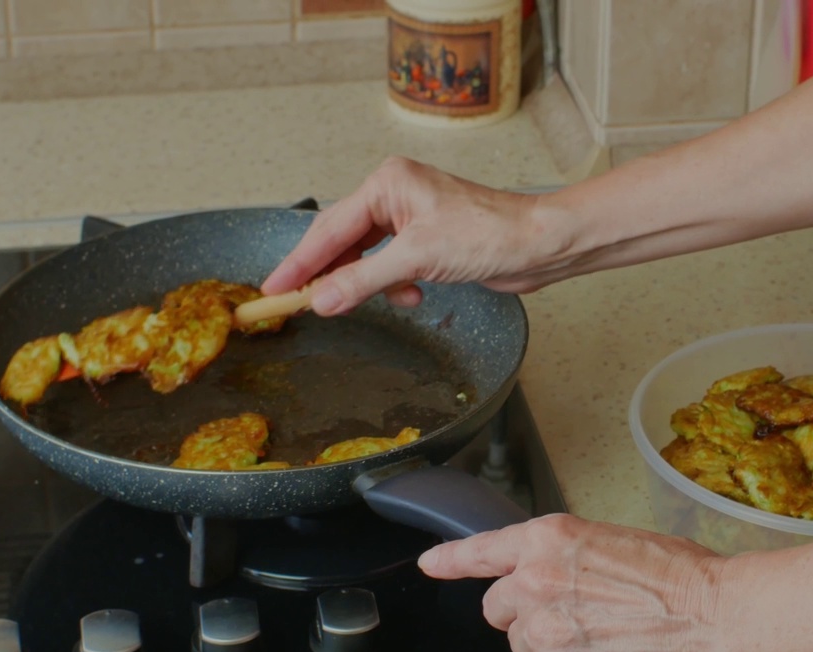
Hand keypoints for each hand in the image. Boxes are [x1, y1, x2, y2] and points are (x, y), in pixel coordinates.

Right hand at [262, 156, 572, 315]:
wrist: (538, 244)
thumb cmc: (491, 233)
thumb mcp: (417, 259)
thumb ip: (363, 281)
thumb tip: (323, 300)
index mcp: (387, 184)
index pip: (329, 229)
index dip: (299, 263)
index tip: (274, 288)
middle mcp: (396, 194)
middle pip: (344, 242)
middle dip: (333, 277)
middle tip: (302, 305)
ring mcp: (413, 218)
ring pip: (368, 259)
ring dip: (373, 285)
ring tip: (389, 299)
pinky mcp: (429, 241)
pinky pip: (392, 268)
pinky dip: (396, 286)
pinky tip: (414, 296)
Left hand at [417, 514, 738, 651]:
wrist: (713, 620)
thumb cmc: (680, 577)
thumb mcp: (613, 541)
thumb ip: (566, 557)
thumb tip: (552, 574)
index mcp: (549, 539)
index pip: (480, 550)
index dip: (450, 560)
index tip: (433, 564)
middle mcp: (535, 581)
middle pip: (498, 607)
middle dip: (525, 612)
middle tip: (572, 613)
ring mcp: (543, 630)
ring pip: (519, 646)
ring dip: (547, 645)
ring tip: (598, 637)